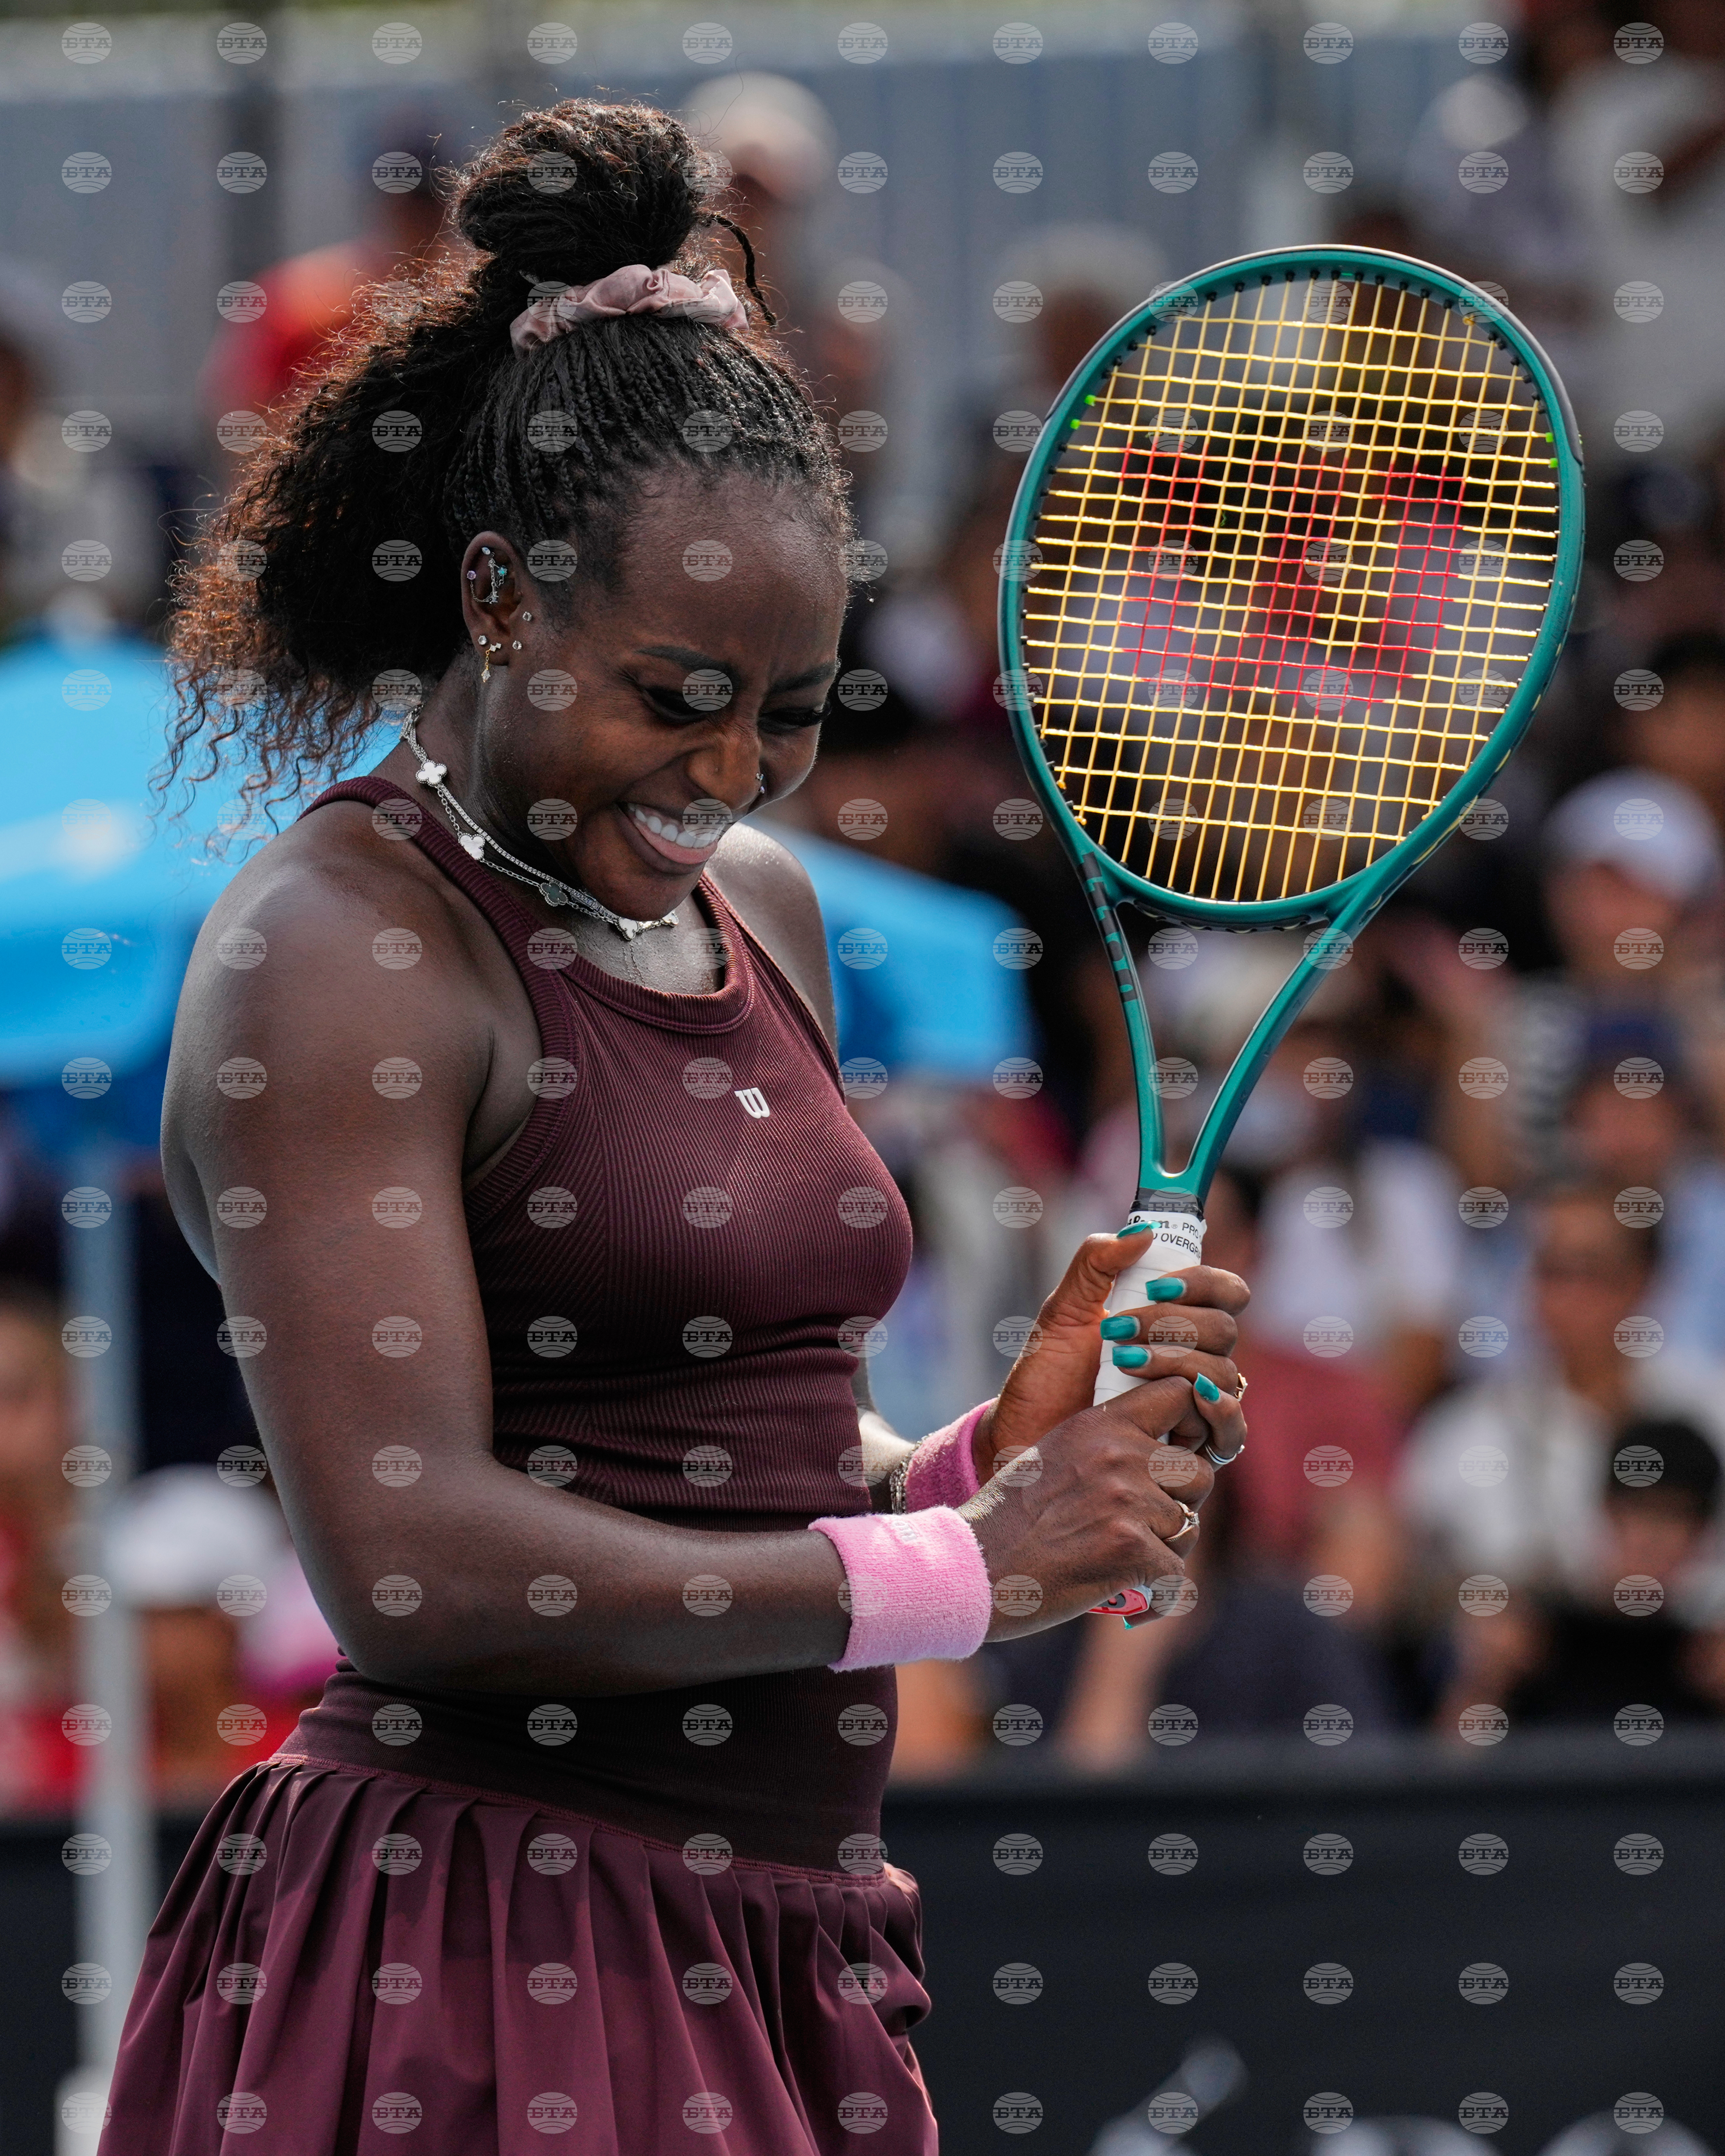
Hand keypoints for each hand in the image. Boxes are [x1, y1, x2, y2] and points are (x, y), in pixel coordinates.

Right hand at [963, 1375, 1229, 1637]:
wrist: (972, 1570)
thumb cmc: (1010, 1523)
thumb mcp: (1055, 1458)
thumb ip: (1107, 1448)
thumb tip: (1168, 1454)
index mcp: (1098, 1424)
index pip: (1181, 1394)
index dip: (1194, 1427)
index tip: (1178, 1457)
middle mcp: (1117, 1453)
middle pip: (1199, 1473)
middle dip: (1181, 1506)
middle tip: (1143, 1532)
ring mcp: (1126, 1499)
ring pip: (1190, 1527)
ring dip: (1167, 1553)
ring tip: (1128, 1567)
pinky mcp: (1130, 1548)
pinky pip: (1178, 1579)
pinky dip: (1160, 1599)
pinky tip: (1131, 1604)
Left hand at [979, 1231, 1246, 1475]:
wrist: (1024, 1433)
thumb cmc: (1046, 1374)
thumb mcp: (1063, 1310)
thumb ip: (1097, 1263)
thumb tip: (1142, 1230)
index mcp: (1174, 1321)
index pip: (1224, 1292)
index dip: (1203, 1282)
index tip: (1155, 1286)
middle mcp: (1194, 1360)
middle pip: (1224, 1329)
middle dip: (1173, 1324)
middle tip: (1117, 1331)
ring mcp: (1195, 1406)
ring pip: (1225, 1374)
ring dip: (1177, 1362)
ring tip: (1122, 1364)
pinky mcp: (1190, 1449)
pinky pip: (1231, 1434)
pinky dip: (1221, 1413)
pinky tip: (1190, 1399)